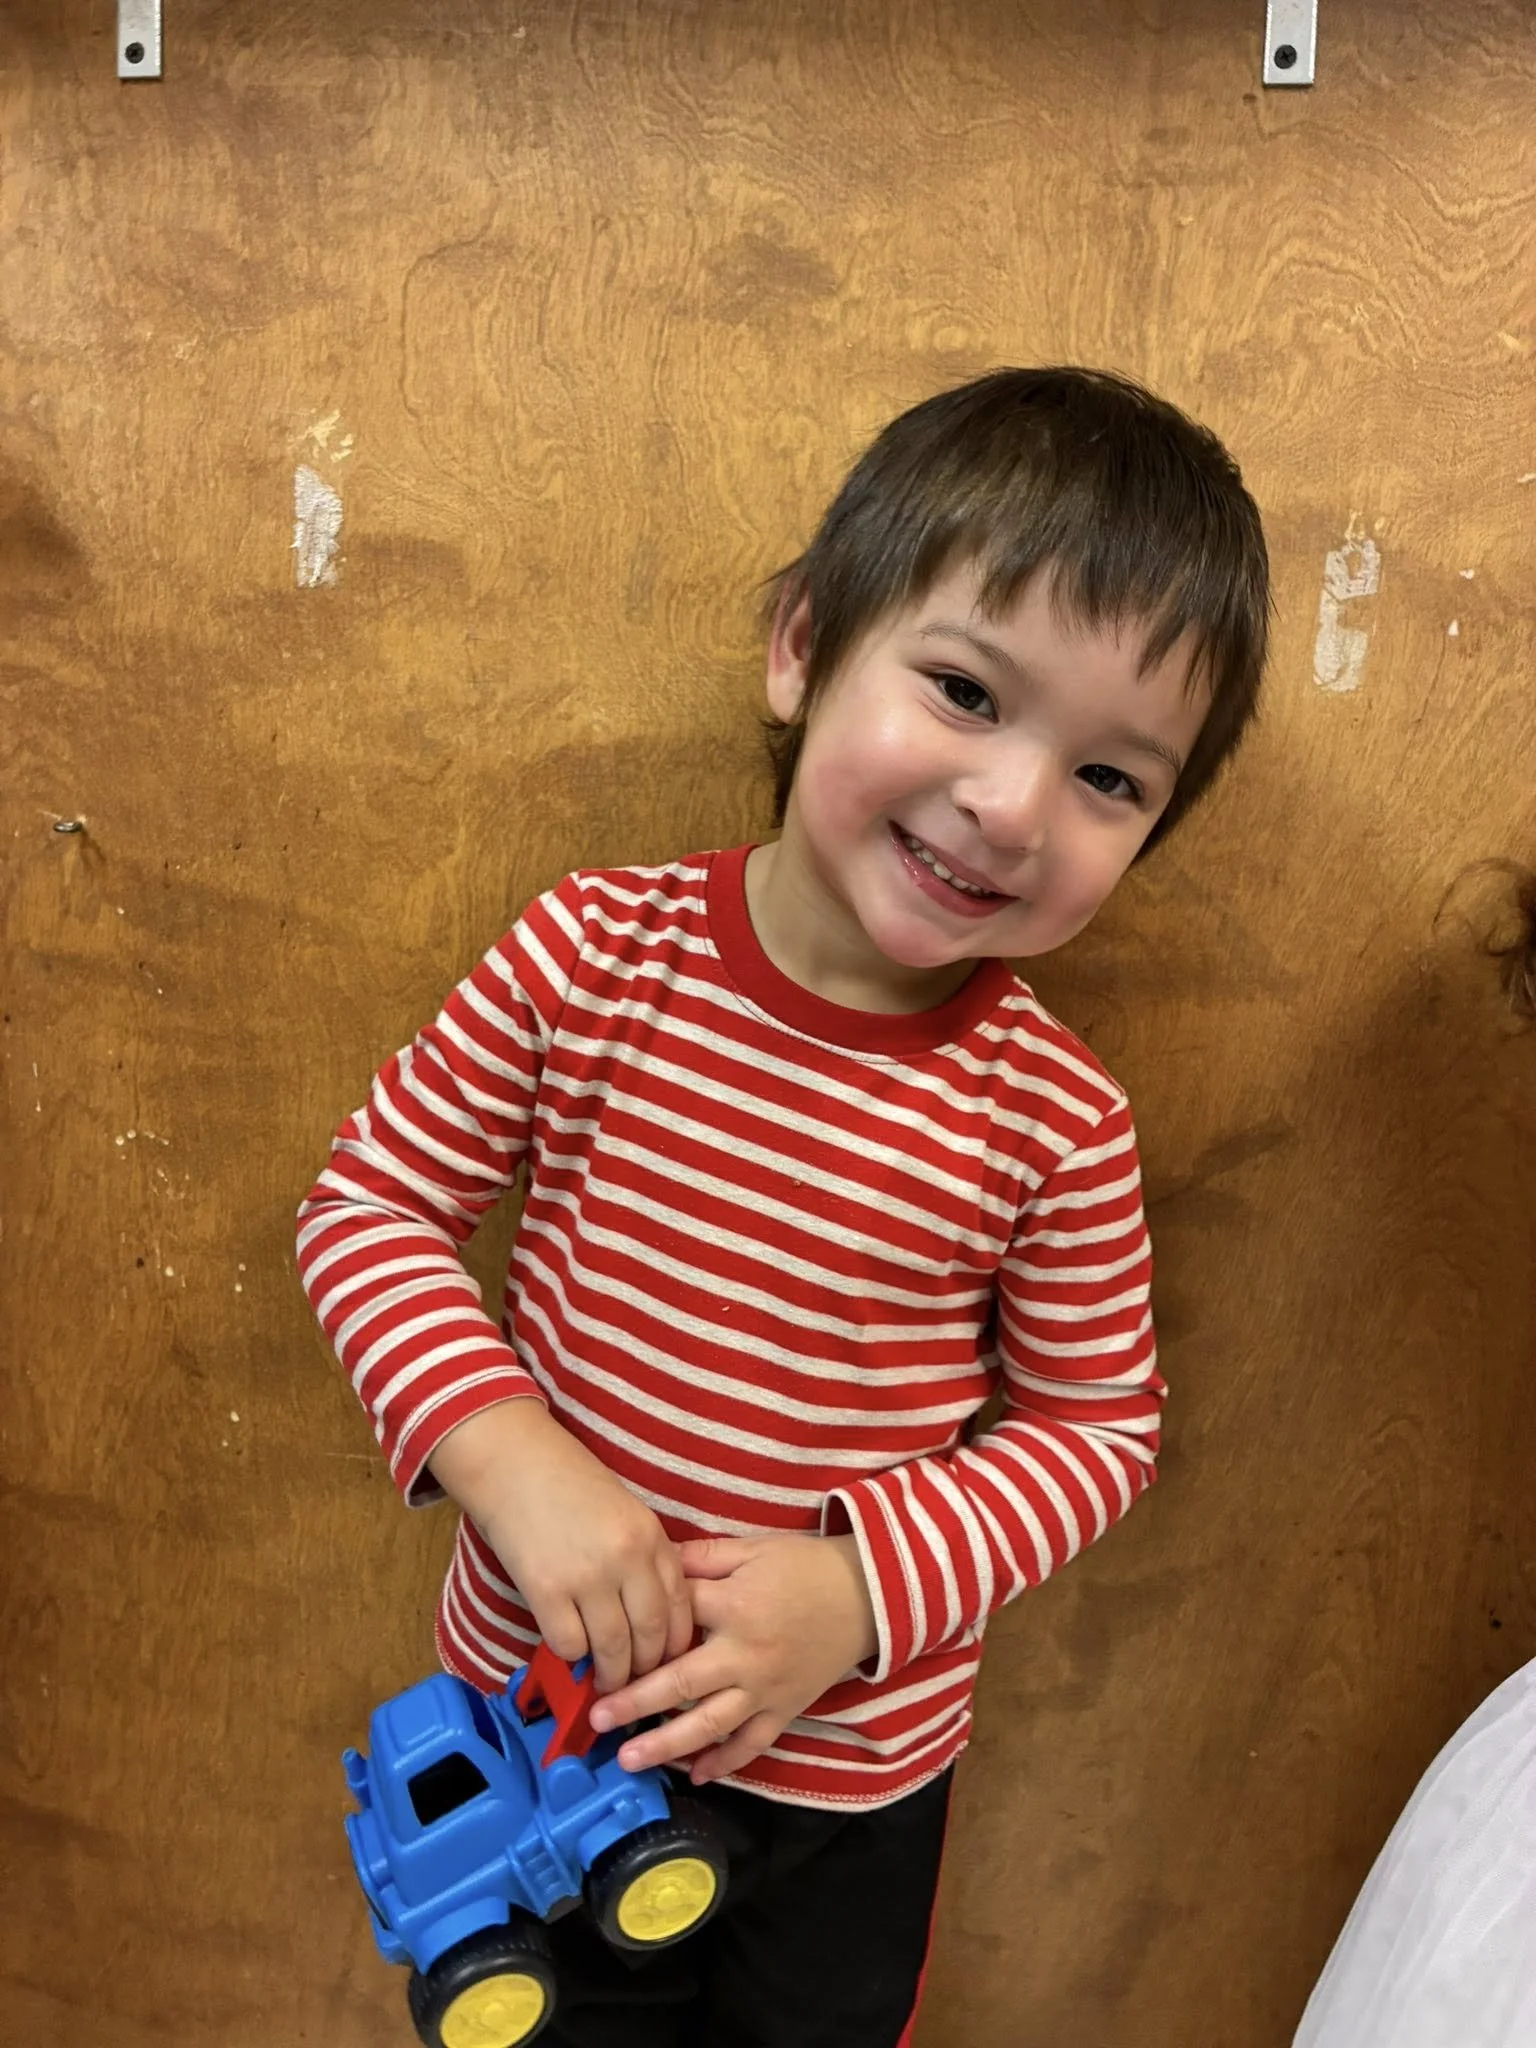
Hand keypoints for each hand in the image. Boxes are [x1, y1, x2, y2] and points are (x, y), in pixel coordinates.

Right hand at [427, 1400, 692, 1695]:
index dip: (675, 1645)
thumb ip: (644, 1558)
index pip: (680, 1609)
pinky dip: (571, 1655)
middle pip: (650, 1637)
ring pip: (611, 1650)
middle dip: (644, 1669)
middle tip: (634, 1681)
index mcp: (651, 1537)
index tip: (668, 1663)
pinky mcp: (546, 1590)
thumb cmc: (570, 1484)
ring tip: (604, 1681)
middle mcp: (627, 1560)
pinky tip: (569, 1648)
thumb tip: (649, 1617)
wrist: (515, 1463)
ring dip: (609, 1675)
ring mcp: (587, 1576)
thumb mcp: (627, 1513)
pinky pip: (569, 1644)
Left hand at [589, 1532, 877, 1783]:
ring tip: (630, 1760)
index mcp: (735, 1606)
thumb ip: (701, 1557)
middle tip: (598, 1719)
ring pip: (711, 1725)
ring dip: (668, 1745)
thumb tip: (654, 1560)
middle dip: (636, 1703)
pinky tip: (697, 1776)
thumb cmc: (805, 1566)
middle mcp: (746, 1654)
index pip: (674, 1620)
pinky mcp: (785, 1708)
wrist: (868, 1594)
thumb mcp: (752, 1548)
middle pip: (682, 1683)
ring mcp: (766, 1688)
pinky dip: (726, 1763)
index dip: (636, 1630)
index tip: (600, 1643)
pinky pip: (752, 1744)